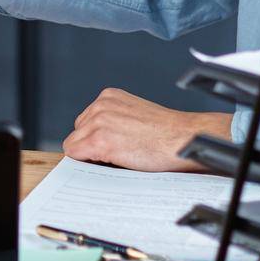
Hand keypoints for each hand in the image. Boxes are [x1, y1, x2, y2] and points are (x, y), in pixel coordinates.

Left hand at [61, 88, 233, 171]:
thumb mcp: (135, 115)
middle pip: (77, 133)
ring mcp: (99, 122)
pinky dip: (87, 163)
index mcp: (109, 97)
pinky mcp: (99, 140)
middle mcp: (101, 105)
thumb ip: (113, 119)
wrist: (185, 139)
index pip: (85, 122)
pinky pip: (75, 155)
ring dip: (91, 155)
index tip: (111, 145)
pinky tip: (111, 162)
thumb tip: (92, 139)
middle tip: (117, 152)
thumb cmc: (167, 133)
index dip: (95, 138)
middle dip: (91, 145)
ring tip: (119, 156)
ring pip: (74, 145)